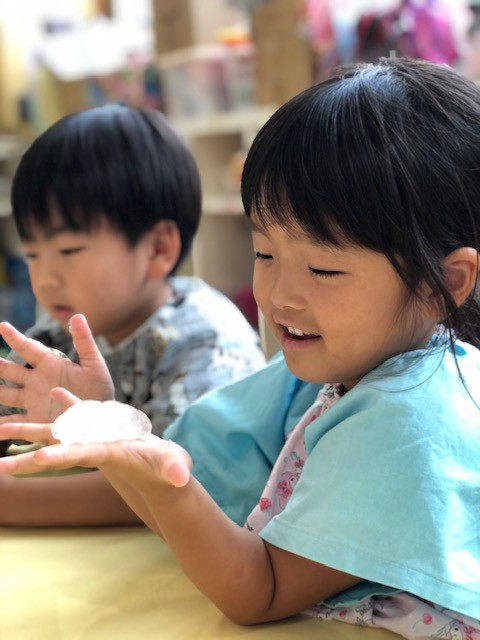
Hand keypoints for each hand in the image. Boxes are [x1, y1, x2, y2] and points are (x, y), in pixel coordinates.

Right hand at [0, 314, 113, 423]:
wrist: (101, 416)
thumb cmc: (99, 389)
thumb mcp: (93, 364)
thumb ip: (84, 341)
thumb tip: (78, 315)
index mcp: (50, 364)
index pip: (27, 348)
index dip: (13, 337)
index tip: (2, 325)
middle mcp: (36, 380)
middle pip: (8, 369)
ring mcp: (33, 400)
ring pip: (4, 393)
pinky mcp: (34, 419)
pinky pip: (13, 421)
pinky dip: (2, 424)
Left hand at [0, 387, 190, 489]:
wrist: (162, 470)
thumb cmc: (171, 472)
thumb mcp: (174, 469)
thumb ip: (176, 471)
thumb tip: (181, 478)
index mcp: (111, 455)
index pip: (83, 456)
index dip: (63, 455)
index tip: (40, 457)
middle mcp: (95, 449)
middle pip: (56, 452)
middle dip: (27, 459)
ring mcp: (95, 439)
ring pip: (57, 434)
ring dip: (30, 432)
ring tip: (1, 430)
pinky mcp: (103, 430)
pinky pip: (79, 415)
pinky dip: (67, 404)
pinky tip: (54, 392)